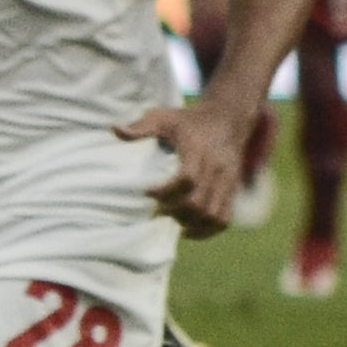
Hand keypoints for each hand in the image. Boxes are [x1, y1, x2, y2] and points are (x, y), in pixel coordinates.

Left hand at [120, 100, 247, 236]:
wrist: (227, 118)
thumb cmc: (188, 120)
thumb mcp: (163, 116)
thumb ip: (141, 126)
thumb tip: (114, 129)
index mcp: (198, 151)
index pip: (186, 179)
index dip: (165, 191)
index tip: (147, 191)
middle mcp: (217, 168)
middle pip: (198, 203)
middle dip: (174, 211)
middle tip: (157, 208)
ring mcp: (228, 181)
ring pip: (213, 215)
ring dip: (189, 223)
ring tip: (171, 217)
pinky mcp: (232, 190)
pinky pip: (224, 219)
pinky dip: (206, 230)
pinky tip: (187, 229)